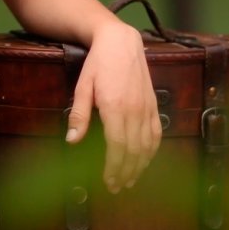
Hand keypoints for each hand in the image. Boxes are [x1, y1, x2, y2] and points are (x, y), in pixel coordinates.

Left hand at [66, 21, 162, 191]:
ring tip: (130, 181)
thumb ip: (79, 115)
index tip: (108, 181)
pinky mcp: (154, 104)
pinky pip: (157, 133)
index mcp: (115, 106)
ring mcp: (147, 107)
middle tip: (117, 188)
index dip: (113, 167)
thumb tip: (72, 141)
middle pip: (133, 150)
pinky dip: (152, 151)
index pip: (117, 146)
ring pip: (148, 145)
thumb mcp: (82, 87)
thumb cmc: (97, 63)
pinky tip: (145, 161)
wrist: (121, 42)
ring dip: (140, 166)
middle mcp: (135, 110)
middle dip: (126, 172)